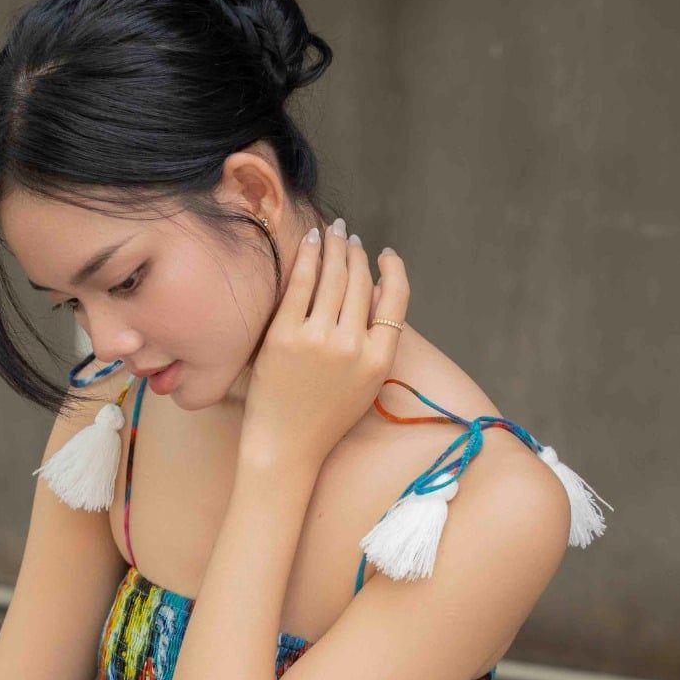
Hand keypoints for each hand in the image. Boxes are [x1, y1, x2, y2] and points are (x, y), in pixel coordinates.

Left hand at [239, 223, 408, 471]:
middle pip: (360, 283)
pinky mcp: (284, 336)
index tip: (385, 254)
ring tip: (334, 232)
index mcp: (378, 360)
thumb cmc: (324, 417)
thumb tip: (375, 290)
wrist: (285, 446)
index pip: (395, 299)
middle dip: (356, 253)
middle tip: (350, 237)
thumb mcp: (365, 385)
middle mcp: (351, 346)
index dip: (393, 270)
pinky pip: (301, 284)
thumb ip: (375, 341)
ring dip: (336, 247)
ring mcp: (317, 340)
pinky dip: (310, 256)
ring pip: (333, 277)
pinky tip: (312, 241)